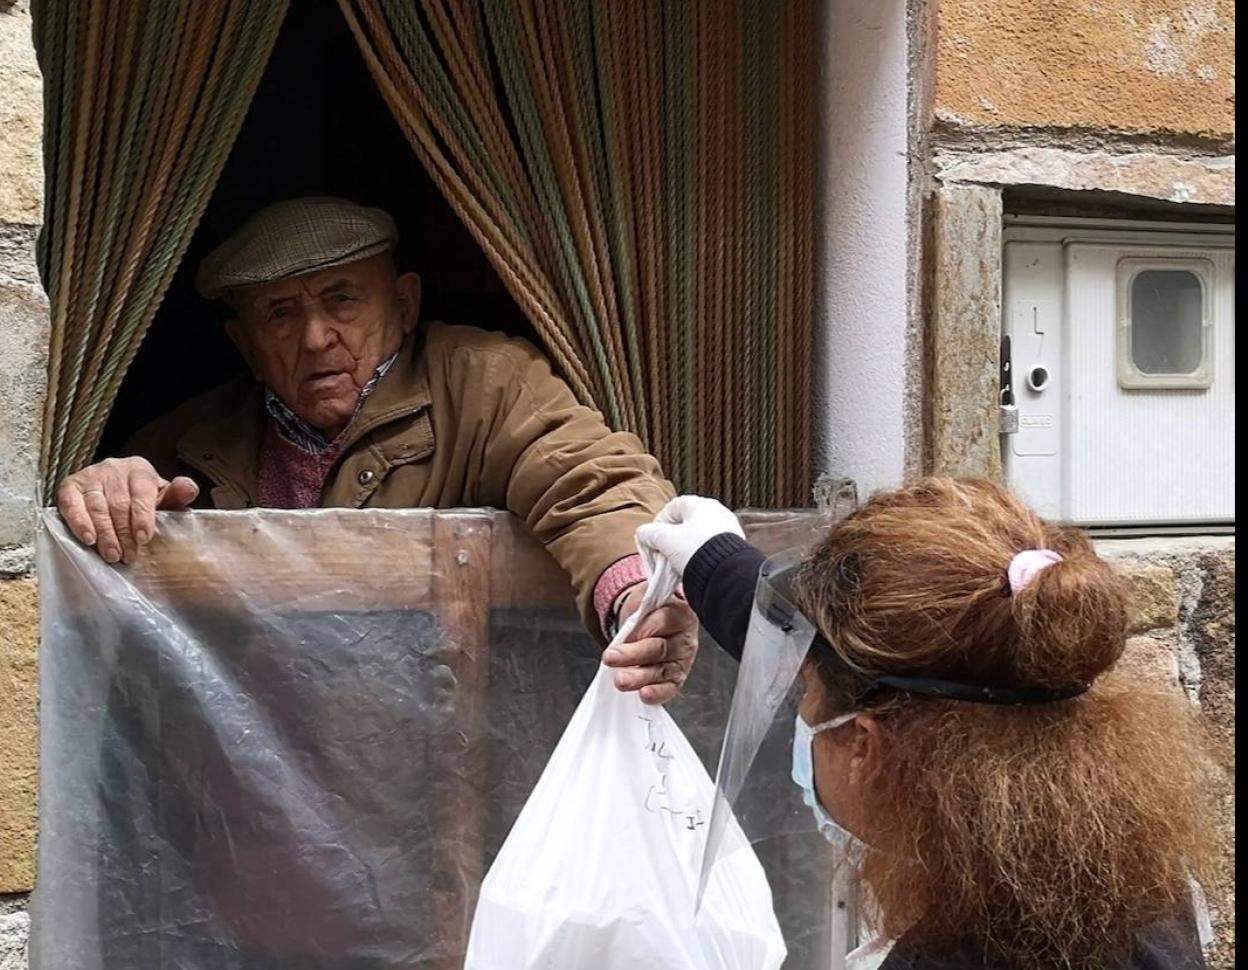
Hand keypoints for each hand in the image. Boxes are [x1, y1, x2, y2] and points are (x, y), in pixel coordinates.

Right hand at [56, 457, 199, 563]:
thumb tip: (189, 488)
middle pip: (118, 503)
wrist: (112, 491)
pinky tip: (88, 538)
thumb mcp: (162, 498)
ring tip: (112, 555)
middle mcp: (114, 468)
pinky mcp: (70, 486)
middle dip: (124, 533)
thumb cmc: (142, 500)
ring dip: (105, 534)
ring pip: (97, 506)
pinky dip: (79, 522)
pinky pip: (72, 504)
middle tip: (127, 556)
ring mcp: (90, 475)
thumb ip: (177, 496)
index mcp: (140, 469)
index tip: (143, 539)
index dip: (142, 517)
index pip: (141, 492)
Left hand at [602, 582, 698, 704]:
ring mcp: (682, 662)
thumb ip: (636, 616)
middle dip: (633, 655)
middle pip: (659, 649)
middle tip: (611, 658)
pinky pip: (669, 689)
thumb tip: (624, 638)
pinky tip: (644, 695)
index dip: (640, 630)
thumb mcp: (641, 606)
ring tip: (620, 680)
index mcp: (678, 615)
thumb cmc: (647, 617)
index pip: (661, 621)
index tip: (621, 636)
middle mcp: (683, 639)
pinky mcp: (677, 680)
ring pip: (661, 671)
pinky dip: (656, 693)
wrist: (650, 627)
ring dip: (639, 678)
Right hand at [635, 495, 743, 575]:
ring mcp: (727, 526)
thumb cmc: (695, 551)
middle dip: (672, 538)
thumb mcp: (665, 541)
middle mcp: (716, 510)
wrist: (726, 573)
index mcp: (699, 503)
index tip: (655, 540)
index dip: (659, 524)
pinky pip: (711, 546)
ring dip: (686, 547)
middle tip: (666, 554)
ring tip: (680, 563)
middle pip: (685, 522)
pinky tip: (697, 566)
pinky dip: (701, 554)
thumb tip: (643, 533)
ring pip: (698, 535)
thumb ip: (649, 533)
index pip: (671, 508)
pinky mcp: (735, 543)